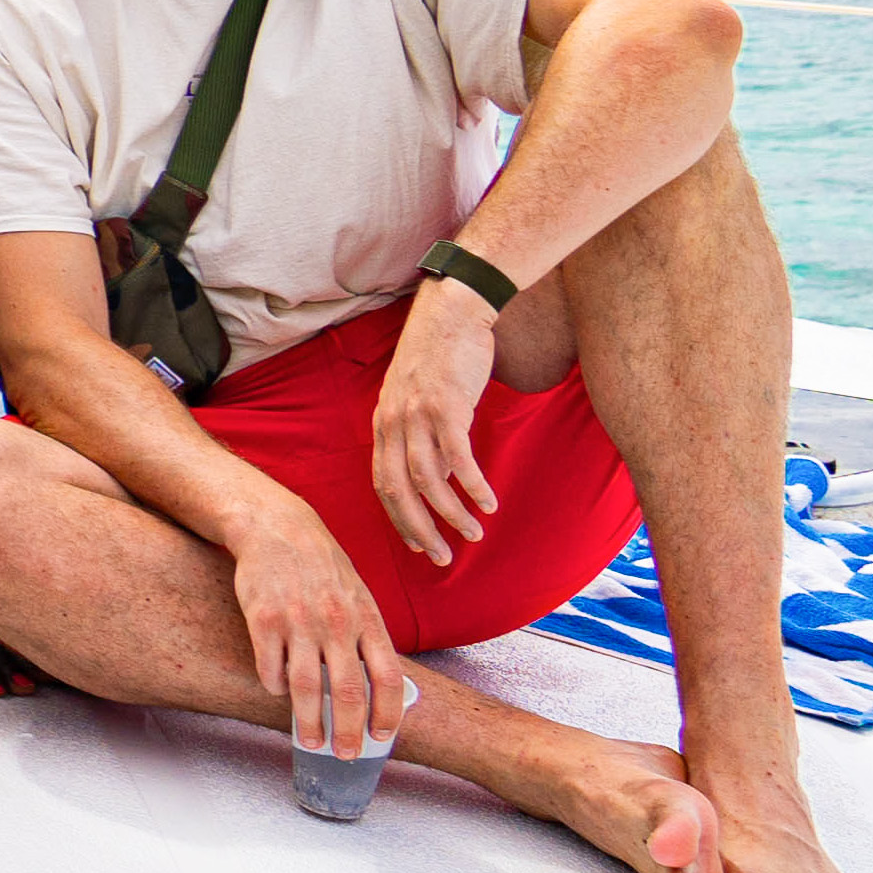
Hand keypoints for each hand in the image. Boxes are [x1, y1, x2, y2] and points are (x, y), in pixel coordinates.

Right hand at [229, 503, 406, 757]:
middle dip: (348, 732)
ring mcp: (298, 621)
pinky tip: (275, 691)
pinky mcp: (262, 619)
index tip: (382, 737)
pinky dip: (272, 685)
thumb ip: (367, 635)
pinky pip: (268, 667)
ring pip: (305, 688)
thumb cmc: (321, 565)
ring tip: (310, 742)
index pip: (388, 677)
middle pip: (347, 692)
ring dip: (308, 723)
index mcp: (365, 618)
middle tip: (345, 754)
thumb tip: (378, 684)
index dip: (388, 713)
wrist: (275, 527)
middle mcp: (336, 623)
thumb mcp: (357, 593)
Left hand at [366, 279, 504, 563]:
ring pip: (429, 480)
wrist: (451, 314)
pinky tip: (489, 503)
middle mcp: (393, 423)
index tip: (419, 545)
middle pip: (400, 490)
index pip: (383, 484)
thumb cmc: (439, 359)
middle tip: (443, 558)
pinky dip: (472, 486)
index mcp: (383, 425)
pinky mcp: (447, 407)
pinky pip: (459, 458)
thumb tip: (438, 476)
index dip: (399, 519)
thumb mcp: (418, 400)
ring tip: (475, 533)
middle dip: (421, 530)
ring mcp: (417, 415)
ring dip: (452, 514)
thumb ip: (421, 436)